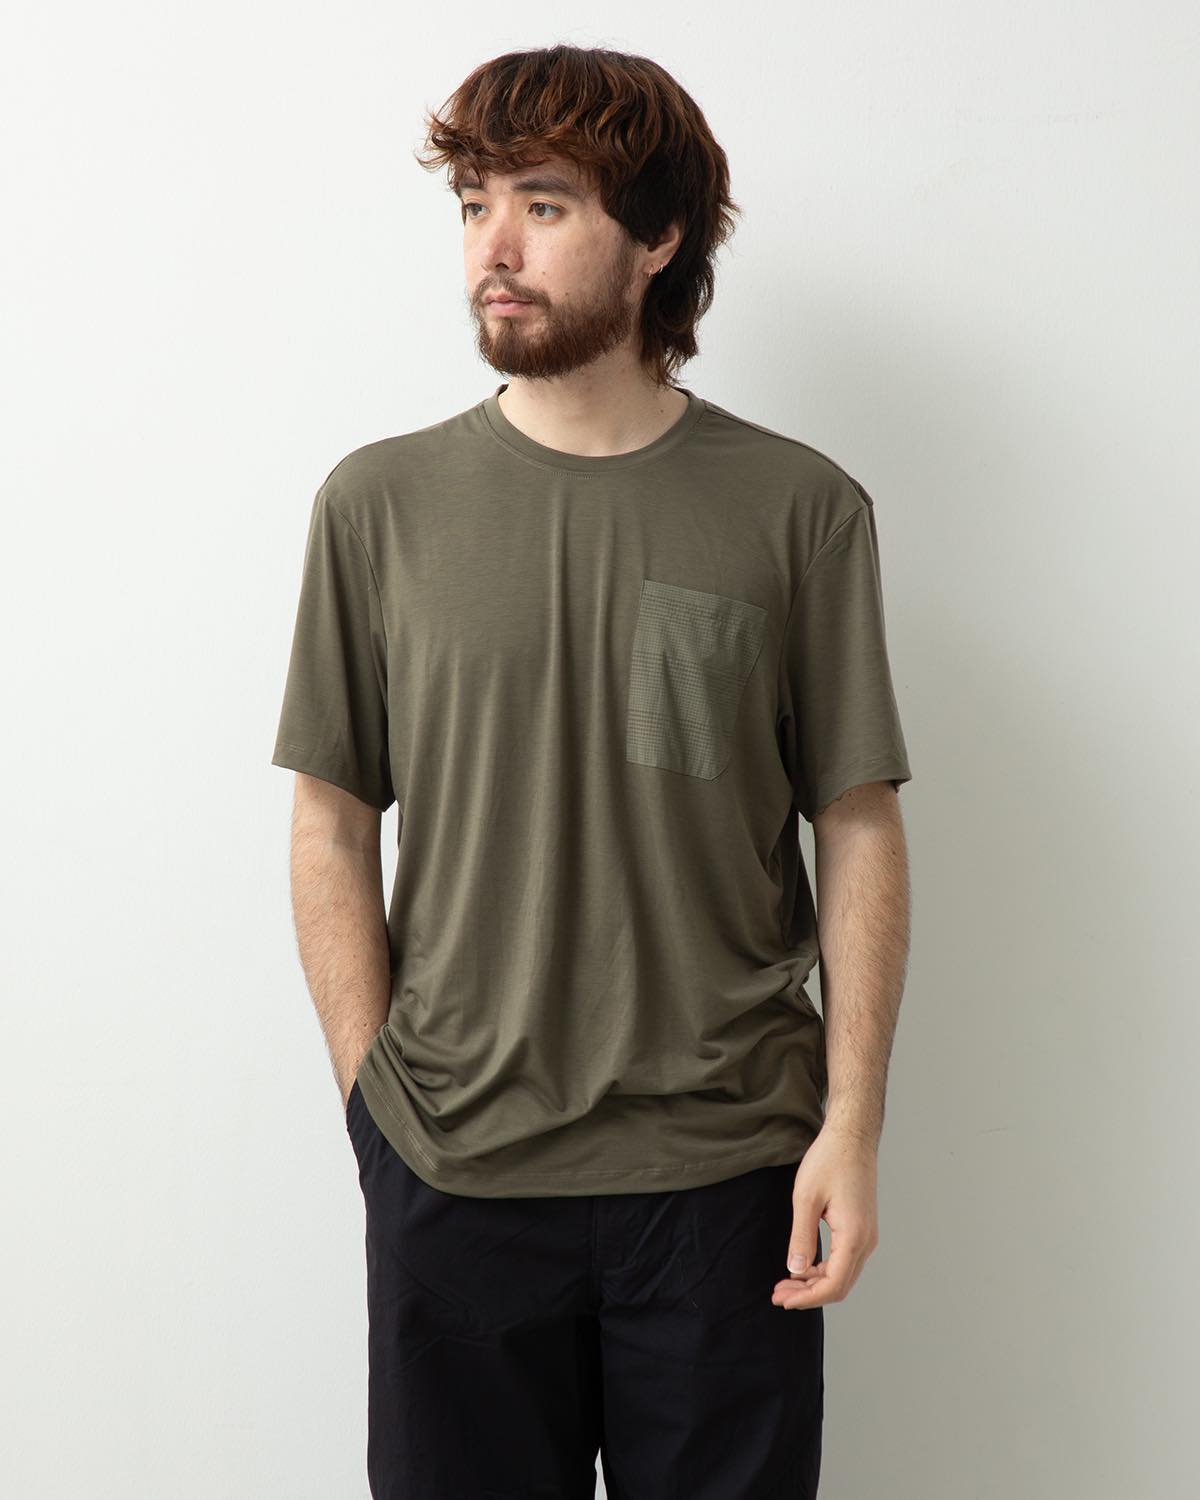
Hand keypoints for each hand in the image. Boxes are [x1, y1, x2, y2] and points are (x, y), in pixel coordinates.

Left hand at [771, 1125, 878, 1308]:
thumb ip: (801, 1236)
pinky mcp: (862, 1228)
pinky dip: (824, 1269)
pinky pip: (845, 1260)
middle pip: (840, 1285)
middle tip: (778, 1295)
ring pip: (843, 1274)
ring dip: (815, 1283)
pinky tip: (803, 1267)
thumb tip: (795, 1270)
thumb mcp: (806, 1198)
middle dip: (808, 1295)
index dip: (806, 1298)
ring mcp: (867, 1235)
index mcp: (854, 1236)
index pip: (833, 1284)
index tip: (782, 1299)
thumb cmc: (829, 1160)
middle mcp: (866, 1240)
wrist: (852, 1136)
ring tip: (786, 1283)